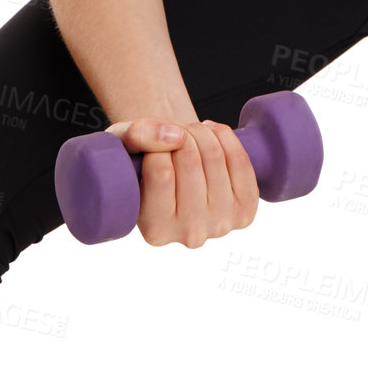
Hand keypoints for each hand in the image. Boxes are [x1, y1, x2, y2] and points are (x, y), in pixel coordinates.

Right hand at [105, 117, 259, 248]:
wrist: (176, 175)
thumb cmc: (142, 164)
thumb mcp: (122, 146)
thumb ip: (137, 136)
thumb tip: (176, 136)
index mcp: (156, 230)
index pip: (161, 174)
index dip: (157, 145)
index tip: (155, 144)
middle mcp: (190, 235)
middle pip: (190, 162)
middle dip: (181, 134)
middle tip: (175, 133)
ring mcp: (221, 225)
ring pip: (215, 157)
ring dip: (201, 131)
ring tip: (190, 132)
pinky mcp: (245, 210)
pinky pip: (241, 161)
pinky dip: (226, 137)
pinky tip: (212, 133)